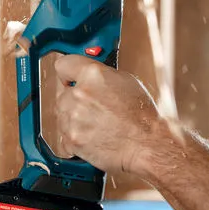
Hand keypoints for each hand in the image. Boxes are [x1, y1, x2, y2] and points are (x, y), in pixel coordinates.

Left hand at [53, 54, 165, 175]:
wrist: (146, 144)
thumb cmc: (141, 116)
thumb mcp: (125, 81)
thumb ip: (100, 75)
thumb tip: (87, 74)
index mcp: (92, 75)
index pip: (63, 65)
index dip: (67, 73)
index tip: (68, 78)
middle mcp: (79, 94)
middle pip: (62, 94)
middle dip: (73, 100)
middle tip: (92, 108)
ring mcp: (73, 118)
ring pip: (62, 115)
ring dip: (73, 119)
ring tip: (96, 124)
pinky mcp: (72, 139)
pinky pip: (63, 136)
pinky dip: (74, 138)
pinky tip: (92, 136)